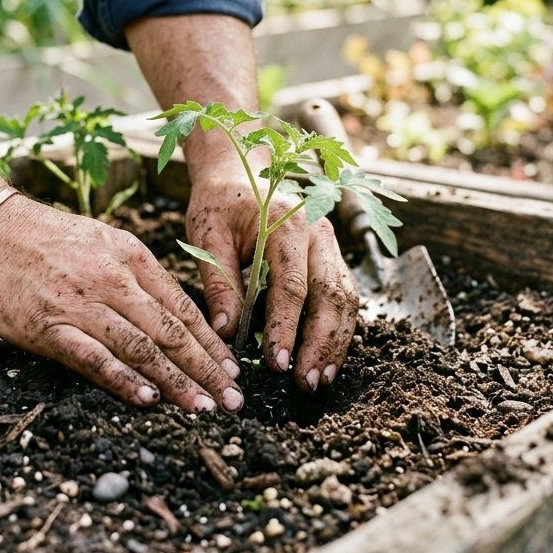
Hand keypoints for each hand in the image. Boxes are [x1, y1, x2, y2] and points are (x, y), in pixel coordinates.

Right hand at [0, 195, 243, 412]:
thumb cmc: (45, 239)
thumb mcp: (102, 242)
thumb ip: (135, 277)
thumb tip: (168, 316)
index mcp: (132, 256)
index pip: (183, 307)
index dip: (211, 343)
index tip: (233, 371)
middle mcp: (115, 280)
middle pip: (171, 331)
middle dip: (207, 369)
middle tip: (233, 401)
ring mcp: (83, 304)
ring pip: (142, 348)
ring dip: (177, 382)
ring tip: (203, 408)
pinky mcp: (50, 326)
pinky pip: (95, 358)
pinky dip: (125, 381)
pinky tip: (149, 400)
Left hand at [185, 170, 358, 392]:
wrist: (239, 169)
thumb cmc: (219, 202)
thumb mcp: (207, 235)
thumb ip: (218, 281)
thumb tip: (226, 332)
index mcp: (286, 223)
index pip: (292, 284)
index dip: (286, 326)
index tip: (277, 363)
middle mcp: (318, 232)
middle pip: (331, 294)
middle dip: (321, 343)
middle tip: (306, 383)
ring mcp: (330, 244)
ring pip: (345, 299)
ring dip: (335, 342)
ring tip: (318, 380)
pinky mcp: (330, 257)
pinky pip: (343, 296)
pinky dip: (337, 330)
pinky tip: (324, 359)